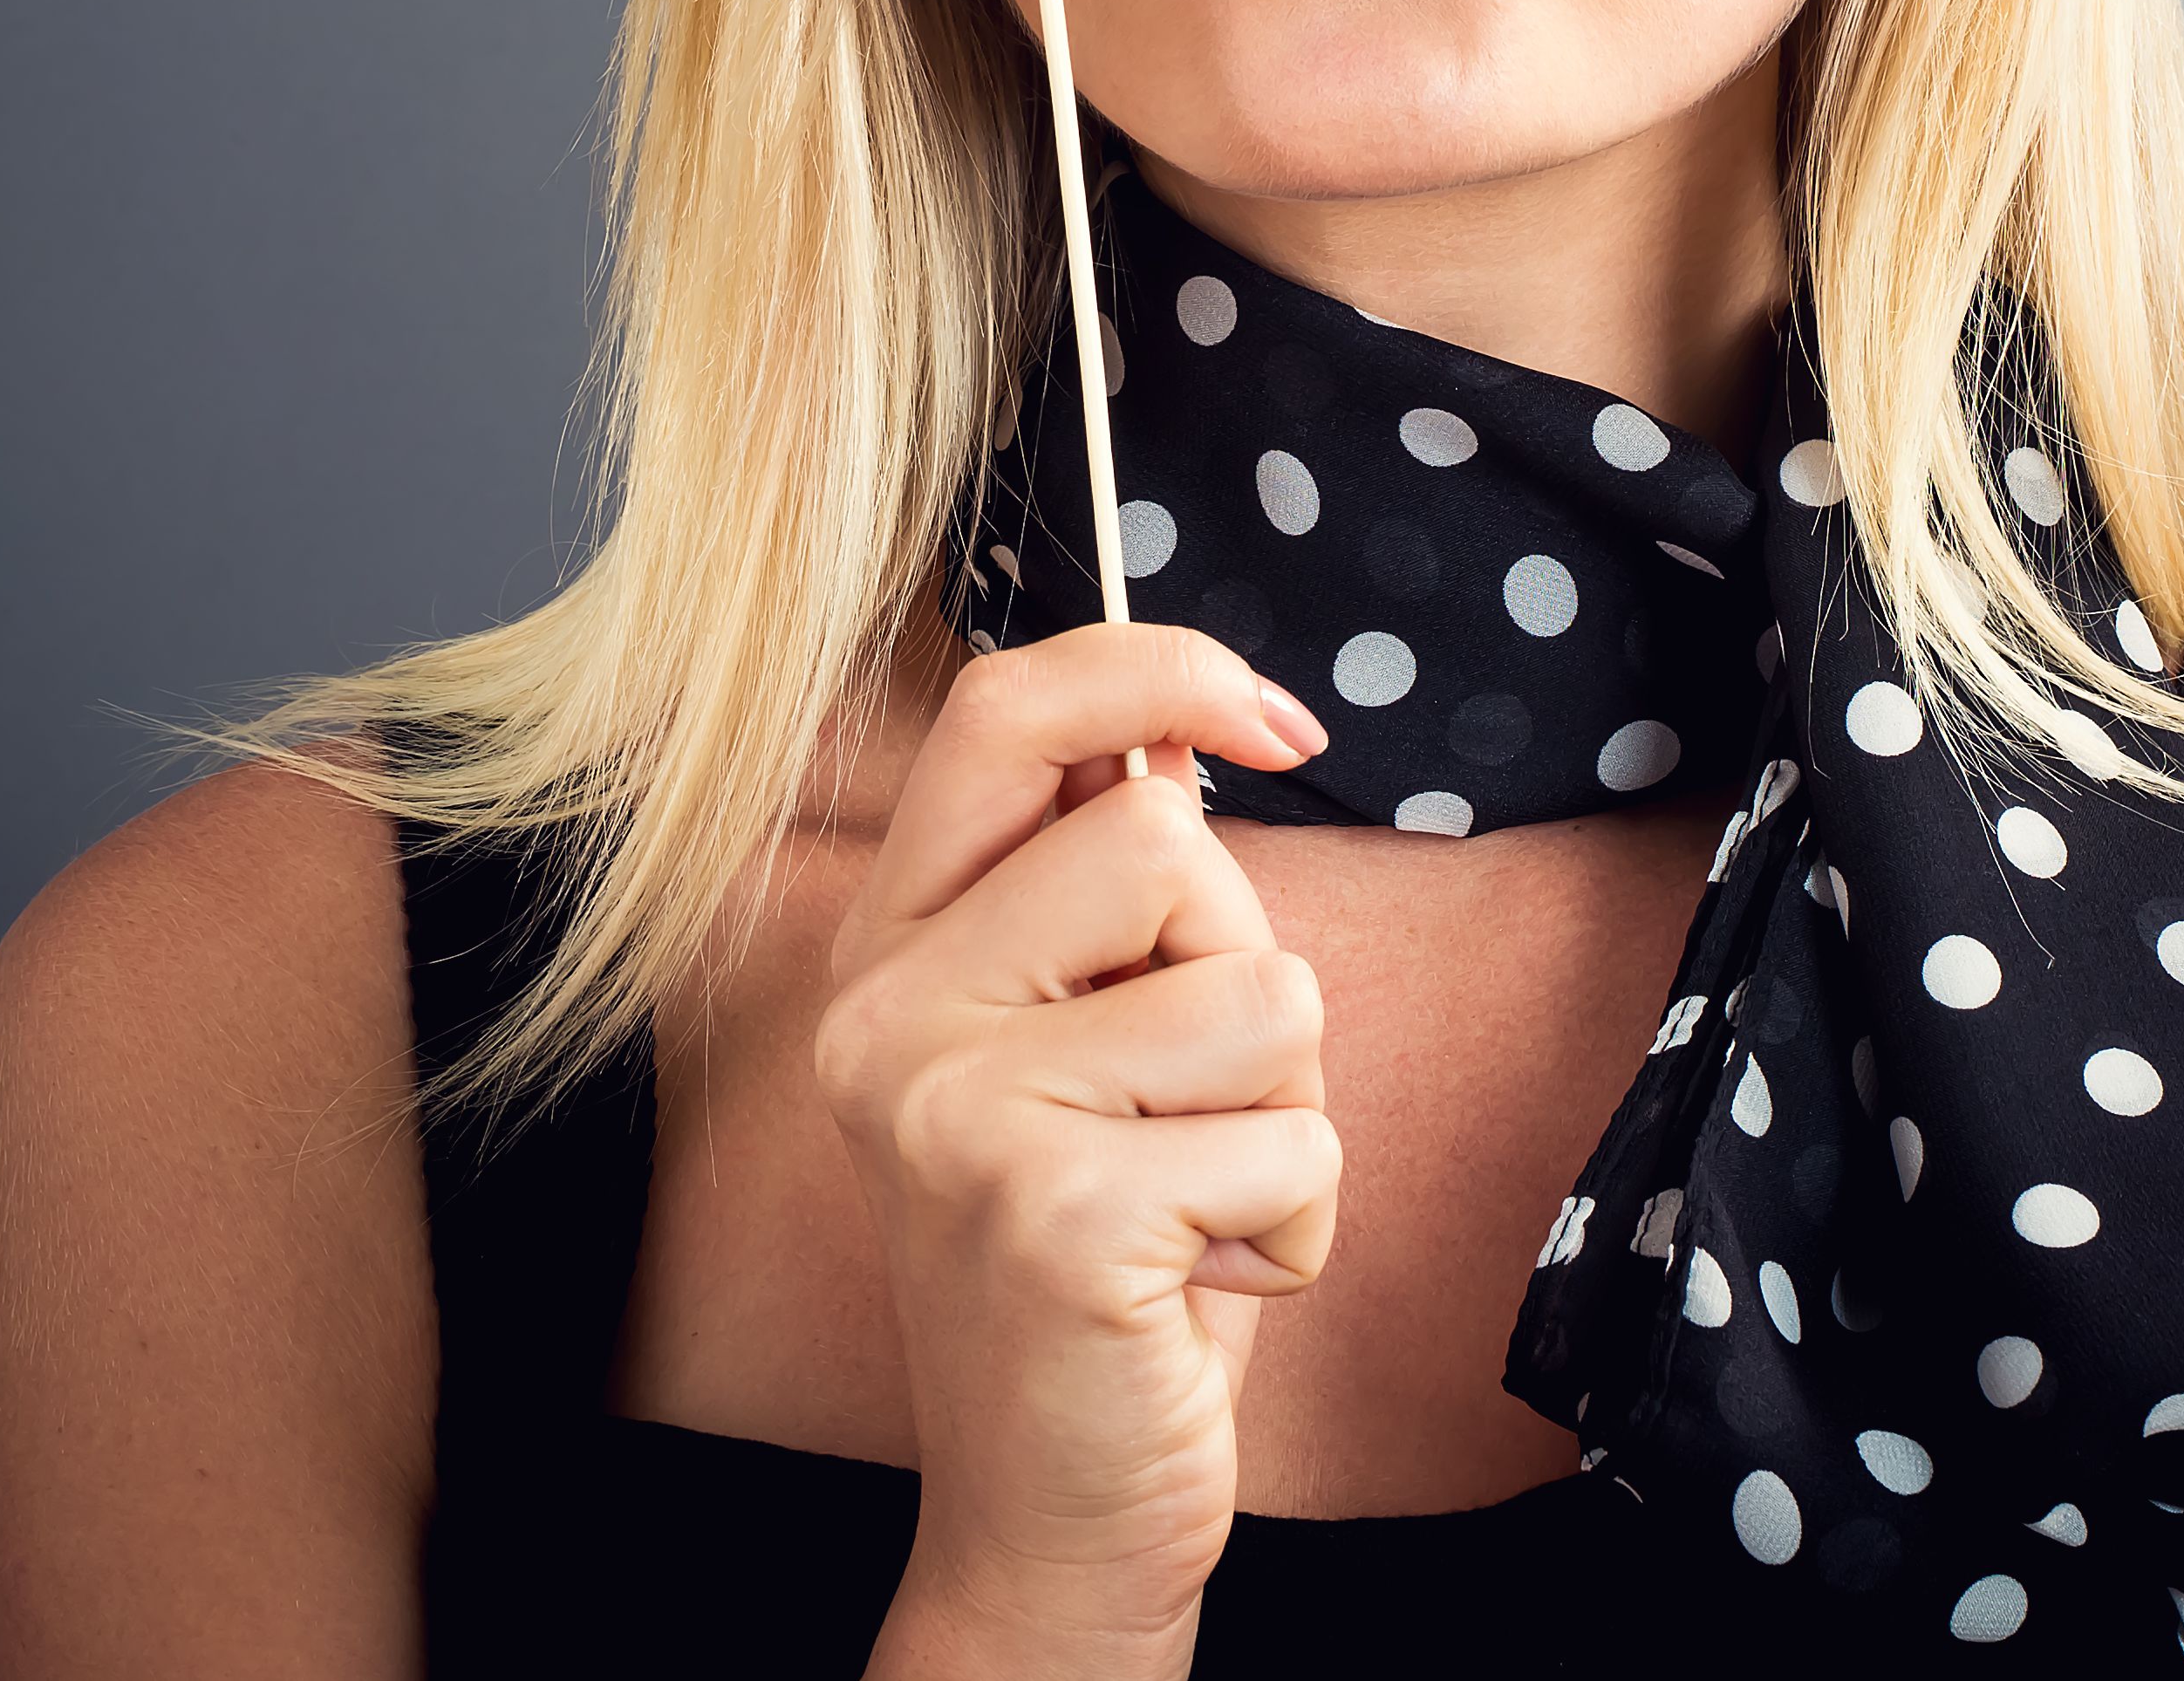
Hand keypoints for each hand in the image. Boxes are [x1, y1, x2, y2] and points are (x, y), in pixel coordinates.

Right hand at [823, 624, 1337, 1675]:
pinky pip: (1292, 1135)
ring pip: (1259, 986)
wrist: (1052, 1514)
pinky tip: (1200, 1285)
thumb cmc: (1112, 1263)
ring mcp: (953, 1113)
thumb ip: (1109, 900)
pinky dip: (1297, 1220)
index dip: (1159, 670)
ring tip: (1195, 1203)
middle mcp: (886, 1017)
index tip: (1276, 721)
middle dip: (1242, 972)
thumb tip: (1187, 737)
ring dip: (1286, 1112)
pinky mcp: (1051, 1211)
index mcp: (891, 953)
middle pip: (1167, 842)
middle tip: (1183, 1112)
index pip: (1006, 715)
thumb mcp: (1093, 1051)